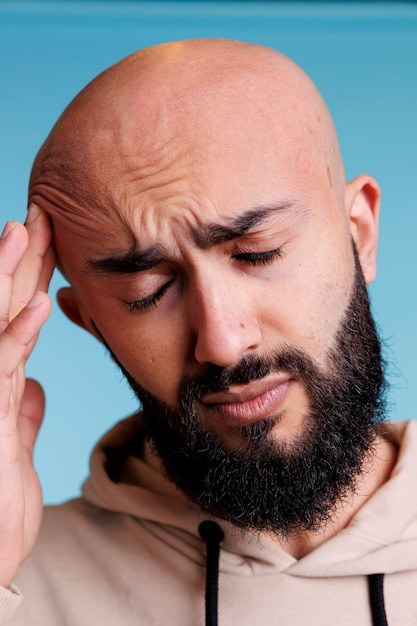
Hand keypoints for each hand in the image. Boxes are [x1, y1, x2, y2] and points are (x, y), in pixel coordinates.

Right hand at [0, 205, 54, 587]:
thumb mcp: (13, 449)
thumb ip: (20, 412)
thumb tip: (34, 385)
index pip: (15, 317)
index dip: (30, 276)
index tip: (48, 238)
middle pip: (2, 308)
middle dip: (20, 258)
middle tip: (39, 210)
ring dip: (9, 277)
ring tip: (26, 229)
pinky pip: (1, 370)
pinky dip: (16, 334)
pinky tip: (36, 303)